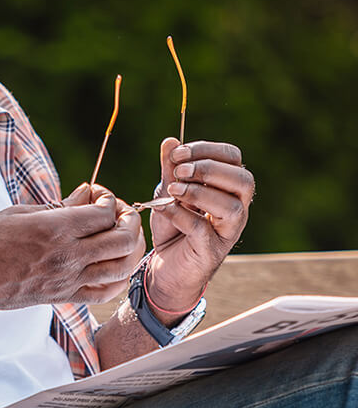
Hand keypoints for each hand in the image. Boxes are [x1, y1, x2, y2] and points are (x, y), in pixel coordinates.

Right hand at [0, 185, 144, 317]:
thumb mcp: (18, 213)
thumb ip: (58, 205)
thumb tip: (86, 194)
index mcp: (54, 229)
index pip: (103, 213)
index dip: (108, 200)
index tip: (96, 194)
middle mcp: (67, 256)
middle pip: (121, 239)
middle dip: (128, 220)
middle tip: (118, 212)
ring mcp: (69, 280)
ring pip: (122, 266)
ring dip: (130, 247)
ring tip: (121, 235)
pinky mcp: (65, 297)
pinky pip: (106, 292)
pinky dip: (120, 277)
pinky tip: (114, 264)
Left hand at [146, 138, 254, 312]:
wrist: (165, 267)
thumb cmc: (173, 226)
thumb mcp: (168, 192)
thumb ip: (170, 170)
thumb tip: (170, 141)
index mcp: (227, 188)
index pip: (233, 158)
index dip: (207, 150)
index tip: (178, 153)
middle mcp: (236, 208)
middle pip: (244, 181)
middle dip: (209, 169)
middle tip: (179, 171)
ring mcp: (227, 232)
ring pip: (232, 207)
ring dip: (199, 193)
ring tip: (172, 190)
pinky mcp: (211, 251)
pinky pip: (203, 230)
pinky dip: (181, 215)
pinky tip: (164, 208)